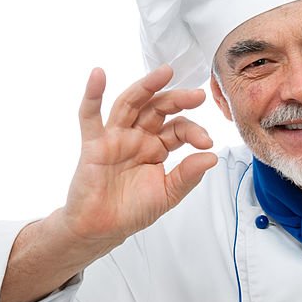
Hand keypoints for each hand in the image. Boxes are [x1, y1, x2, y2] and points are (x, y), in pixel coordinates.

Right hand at [58, 64, 217, 247]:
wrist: (102, 229)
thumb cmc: (132, 210)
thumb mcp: (168, 193)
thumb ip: (188, 175)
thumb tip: (211, 157)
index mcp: (157, 147)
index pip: (178, 129)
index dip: (194, 131)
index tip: (207, 142)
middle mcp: (137, 137)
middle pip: (157, 108)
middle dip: (177, 99)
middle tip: (197, 95)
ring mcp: (115, 137)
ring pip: (130, 104)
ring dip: (146, 86)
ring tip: (164, 72)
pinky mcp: (93, 144)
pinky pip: (89, 116)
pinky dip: (92, 94)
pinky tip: (98, 75)